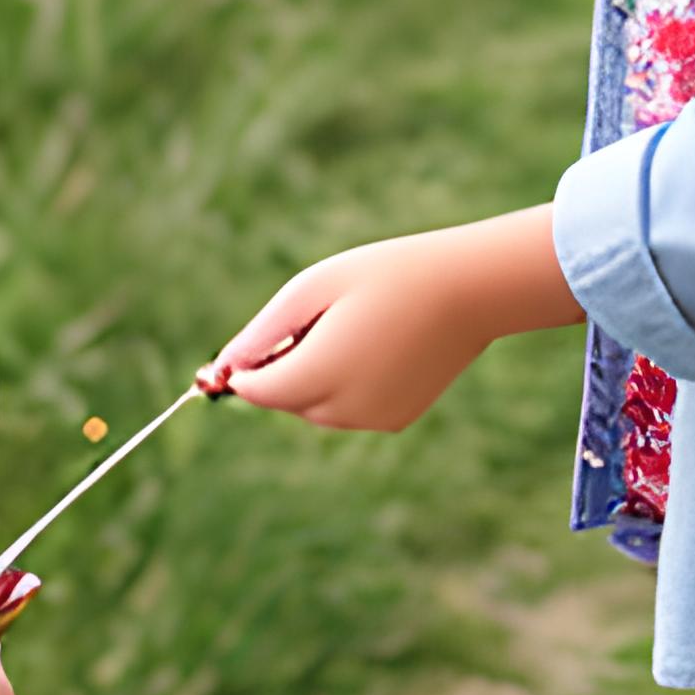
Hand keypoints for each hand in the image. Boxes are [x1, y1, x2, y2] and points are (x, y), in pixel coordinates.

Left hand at [201, 210, 582, 431]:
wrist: (469, 289)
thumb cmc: (387, 274)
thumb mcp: (313, 288)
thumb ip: (263, 332)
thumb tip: (224, 366)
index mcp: (320, 374)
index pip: (256, 391)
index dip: (243, 368)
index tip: (252, 339)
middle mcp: (344, 409)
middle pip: (285, 401)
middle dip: (283, 368)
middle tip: (313, 318)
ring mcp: (374, 419)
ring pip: (316, 408)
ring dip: (314, 377)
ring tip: (350, 326)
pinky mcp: (397, 419)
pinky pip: (350, 409)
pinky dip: (347, 384)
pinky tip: (376, 344)